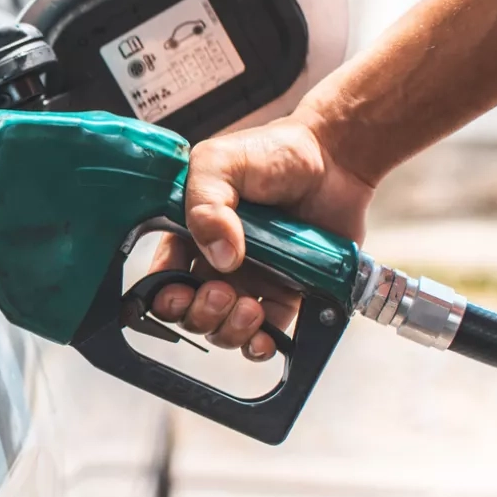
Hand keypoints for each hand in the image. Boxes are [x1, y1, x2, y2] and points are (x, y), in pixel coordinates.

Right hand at [146, 113, 373, 360]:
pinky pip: (267, 333)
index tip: (179, 290)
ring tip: (249, 307)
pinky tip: (264, 337)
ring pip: (224, 328)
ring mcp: (251, 281)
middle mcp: (215, 262)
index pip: (162, 278)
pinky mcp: (287, 294)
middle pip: (190, 311)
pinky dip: (260, 345)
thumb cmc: (273, 152)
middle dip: (199, 314)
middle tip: (220, 292)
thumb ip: (205, 204)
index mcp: (189, 234)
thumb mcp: (220, 162)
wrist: (334, 158)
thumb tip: (221, 256)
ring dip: (230, 329)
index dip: (165, 295)